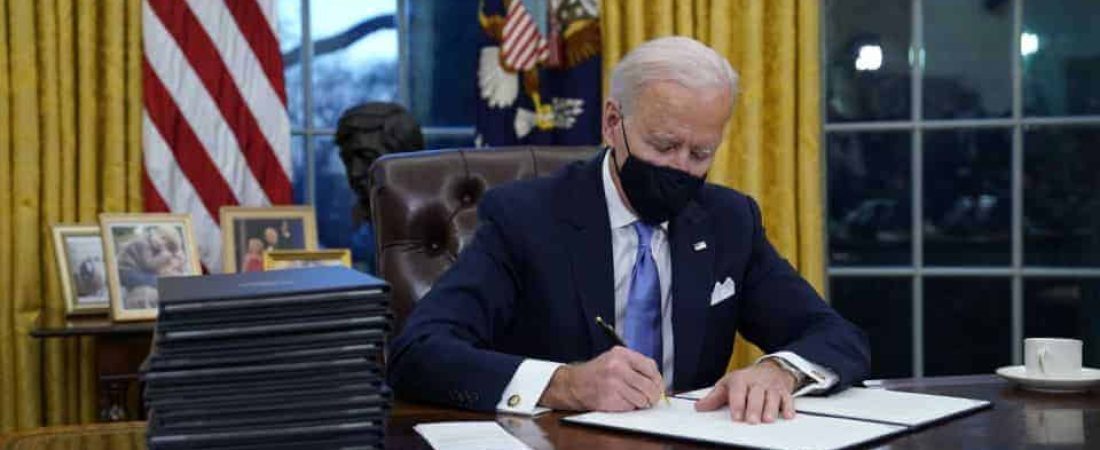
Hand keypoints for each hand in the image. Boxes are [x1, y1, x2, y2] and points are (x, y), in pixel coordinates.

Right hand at [539, 346, 663, 411]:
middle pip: (650, 385)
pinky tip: (621, 401)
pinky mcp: (610, 399)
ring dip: (641, 402)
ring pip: (642, 399)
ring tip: (631, 397)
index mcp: (621, 354)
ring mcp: (613, 384)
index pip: (651, 366)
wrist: (574, 383)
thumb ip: (636, 366)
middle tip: (651, 398)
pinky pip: (631, 407)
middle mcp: (618, 367)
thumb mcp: (615, 359)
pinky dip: (629, 407)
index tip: (659, 386)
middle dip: (653, 395)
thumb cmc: (597, 372)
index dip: (658, 379)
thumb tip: (658, 382)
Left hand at [694, 359, 796, 423]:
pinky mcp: (784, 392)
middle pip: (756, 395)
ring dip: (771, 408)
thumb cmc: (746, 380)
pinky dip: (788, 407)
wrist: (770, 369)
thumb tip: (699, 407)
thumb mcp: (728, 384)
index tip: (737, 417)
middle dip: (754, 408)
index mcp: (741, 380)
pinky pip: (788, 398)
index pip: (738, 391)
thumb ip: (714, 398)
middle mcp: (757, 382)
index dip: (738, 404)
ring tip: (768, 419)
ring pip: (772, 397)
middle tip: (752, 421)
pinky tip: (787, 415)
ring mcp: (771, 387)